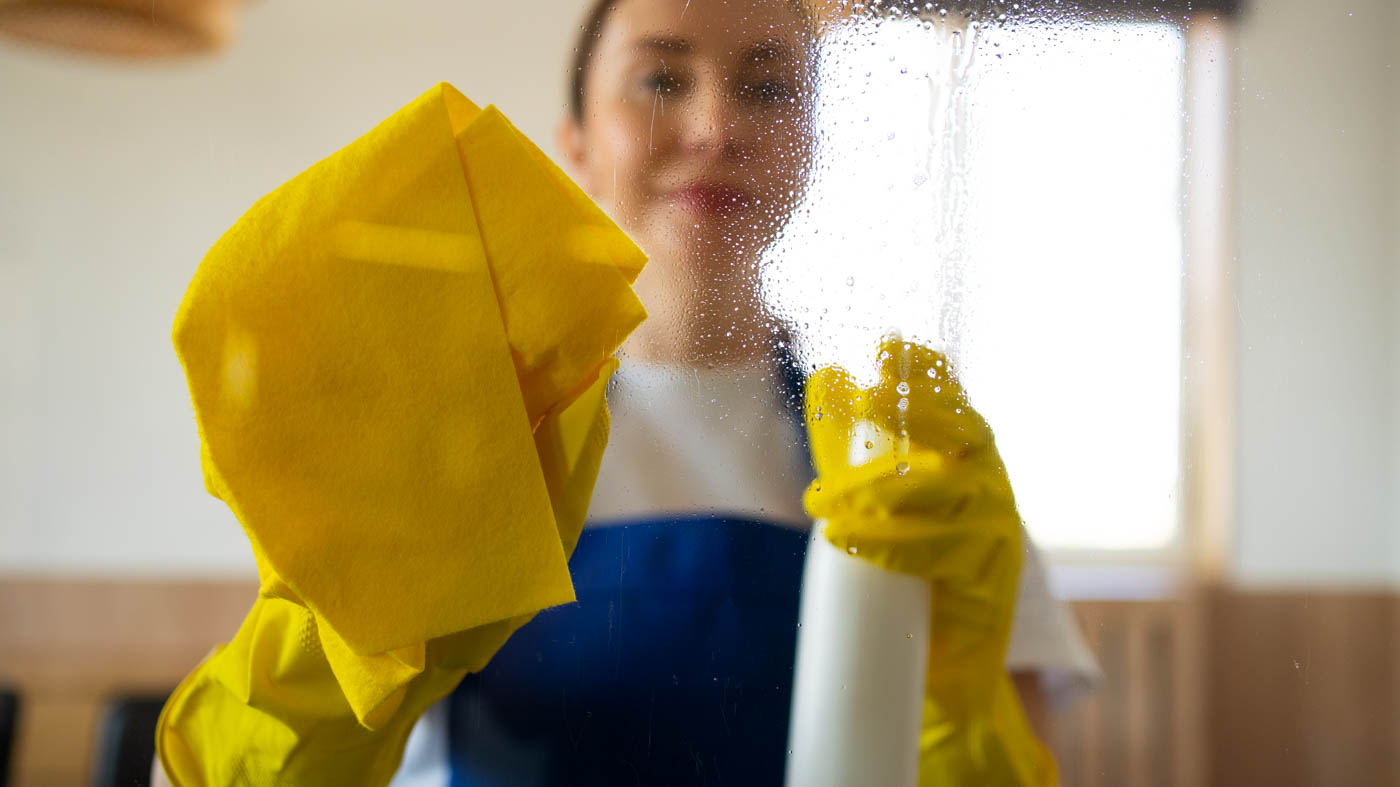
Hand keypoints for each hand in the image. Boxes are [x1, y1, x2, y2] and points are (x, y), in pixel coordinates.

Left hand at [803, 338, 1055, 785]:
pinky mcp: (995, 574)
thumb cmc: (911, 565)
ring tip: (823, 505)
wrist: (944, 659)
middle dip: (914, 410)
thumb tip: (826, 375)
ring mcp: (999, 525)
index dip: (925, 370)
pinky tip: (852, 540)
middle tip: (865, 399)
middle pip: (962, 431)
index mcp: (964, 455)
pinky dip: (892, 543)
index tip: (888, 347)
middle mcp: (988, 480)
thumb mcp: (874, 495)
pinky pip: (944, 550)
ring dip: (878, 493)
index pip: (952, 398)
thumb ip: (850, 444)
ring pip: (945, 492)